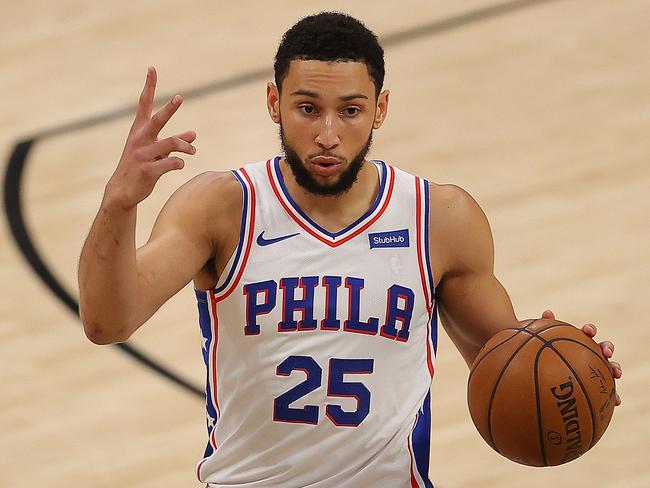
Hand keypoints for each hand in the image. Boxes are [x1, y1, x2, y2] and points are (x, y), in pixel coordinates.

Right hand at [104, 66, 196, 209]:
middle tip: (180, 97)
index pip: (144, 104)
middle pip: (158, 120)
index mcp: (139, 130)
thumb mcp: (156, 151)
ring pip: (171, 144)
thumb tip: (194, 134)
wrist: (123, 191)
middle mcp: (140, 139)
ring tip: (192, 151)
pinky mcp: (148, 170)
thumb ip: (175, 142)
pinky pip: (172, 163)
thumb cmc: (141, 167)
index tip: (152, 69)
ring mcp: (143, 154)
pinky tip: (179, 165)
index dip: (149, 86)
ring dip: (185, 146)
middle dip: (169, 108)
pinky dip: (179, 163)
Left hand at [541, 309, 621, 405]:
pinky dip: (614, 394)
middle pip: (603, 347)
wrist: (545, 372)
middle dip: (607, 347)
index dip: (589, 330)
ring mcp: (595, 368)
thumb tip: (548, 312)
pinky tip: (617, 401)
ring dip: (616, 368)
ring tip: (617, 373)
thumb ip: (544, 327)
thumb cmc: (544, 354)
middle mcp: (590, 353)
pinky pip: (607, 390)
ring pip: (609, 367)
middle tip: (605, 352)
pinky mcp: (597, 384)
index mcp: (578, 341)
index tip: (587, 331)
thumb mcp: (541, 342)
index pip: (587, 332)